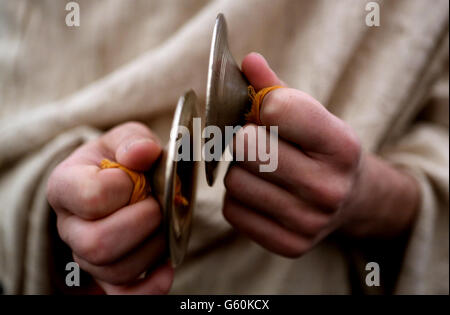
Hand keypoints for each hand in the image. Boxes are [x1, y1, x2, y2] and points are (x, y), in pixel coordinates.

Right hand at [47, 122, 172, 293]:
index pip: (92, 197)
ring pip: (115, 270)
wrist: (122, 181)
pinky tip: (166, 268)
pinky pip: (123, 295)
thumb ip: (134, 140)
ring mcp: (86, 256)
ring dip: (153, 247)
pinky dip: (150, 287)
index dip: (126, 187)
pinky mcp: (107, 276)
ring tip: (165, 225)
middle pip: (97, 244)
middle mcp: (69, 226)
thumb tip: (142, 153)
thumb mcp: (127, 139)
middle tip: (160, 205)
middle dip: (143, 223)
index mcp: (66, 186)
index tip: (139, 177)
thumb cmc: (121, 159)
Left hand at [223, 53, 418, 256]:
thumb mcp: (312, 115)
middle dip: (245, 139)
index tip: (265, 111)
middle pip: (247, 147)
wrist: (353, 199)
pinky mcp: (290, 246)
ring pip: (234, 180)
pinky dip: (239, 198)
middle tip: (257, 141)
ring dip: (239, 170)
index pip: (277, 108)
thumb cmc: (322, 150)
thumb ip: (276, 89)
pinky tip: (260, 192)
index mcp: (341, 145)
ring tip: (261, 169)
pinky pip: (232, 211)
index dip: (261, 105)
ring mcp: (310, 222)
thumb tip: (248, 61)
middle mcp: (329, 189)